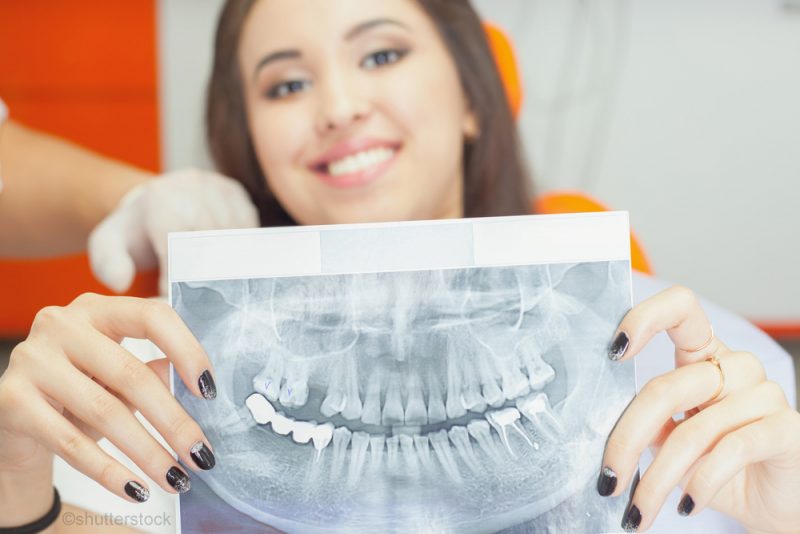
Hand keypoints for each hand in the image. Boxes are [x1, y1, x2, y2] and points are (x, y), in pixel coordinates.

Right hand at [0, 293, 217, 503]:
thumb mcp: (116, 377)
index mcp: (98, 309)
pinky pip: (70, 443)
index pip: (152, 317)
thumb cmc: (76, 389)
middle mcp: (62, 325)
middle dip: (173, 421)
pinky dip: (108, 471)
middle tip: (200, 453)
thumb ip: (150, 374)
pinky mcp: (11, 400)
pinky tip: (135, 489)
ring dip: (147, 452)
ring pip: (105, 411)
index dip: (187, 351)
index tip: (209, 391)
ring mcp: (32, 359)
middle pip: (132, 374)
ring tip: (175, 477)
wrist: (13, 415)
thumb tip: (196, 388)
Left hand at [88, 168, 259, 294]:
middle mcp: (196, 187)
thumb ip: (108, 264)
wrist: (154, 200)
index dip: (178, 278)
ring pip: (236, 240)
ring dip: (228, 269)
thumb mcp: (106, 245)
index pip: (179, 247)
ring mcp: (222, 191)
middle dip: (205, 277)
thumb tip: (121, 283)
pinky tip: (231, 273)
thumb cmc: (133, 231)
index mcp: (162, 199)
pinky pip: (251, 234)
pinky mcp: (242, 198)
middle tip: (201, 304)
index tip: (174, 301)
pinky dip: (243, 256)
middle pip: (212, 244)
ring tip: (218, 293)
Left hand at [599, 286, 799, 532]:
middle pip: (666, 387)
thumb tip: (598, 428)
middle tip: (607, 480)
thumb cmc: (719, 463)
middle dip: (627, 439)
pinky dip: (701, 482)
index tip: (612, 352)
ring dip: (658, 479)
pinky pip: (733, 449)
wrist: (776, 501)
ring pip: (694, 430)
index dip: (644, 318)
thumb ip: (648, 423)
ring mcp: (765, 394)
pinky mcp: (788, 428)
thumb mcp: (674, 438)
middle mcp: (735, 366)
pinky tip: (685, 505)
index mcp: (703, 354)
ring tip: (638, 512)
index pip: (680, 308)